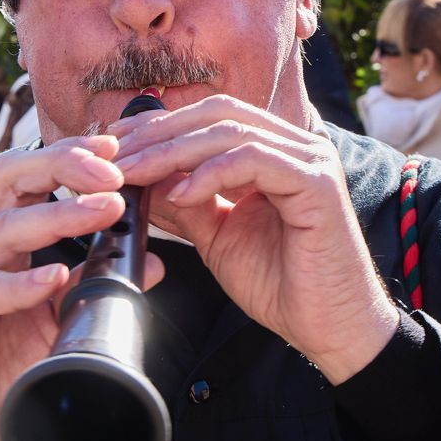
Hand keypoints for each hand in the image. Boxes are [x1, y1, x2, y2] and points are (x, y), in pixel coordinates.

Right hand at [0, 137, 164, 440]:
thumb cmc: (1, 379)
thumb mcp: (57, 324)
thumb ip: (92, 287)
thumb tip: (152, 263)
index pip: (28, 178)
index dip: (69, 157)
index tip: (115, 150)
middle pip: (7, 180)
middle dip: (63, 167)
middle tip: (113, 172)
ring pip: (0, 228)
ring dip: (57, 217)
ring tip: (106, 212)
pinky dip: (19, 282)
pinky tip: (53, 276)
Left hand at [111, 95, 398, 384]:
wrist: (326, 328)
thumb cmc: (280, 285)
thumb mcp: (216, 236)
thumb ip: (185, 203)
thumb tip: (139, 178)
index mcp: (273, 151)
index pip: (210, 117)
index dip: (160, 126)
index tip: (113, 146)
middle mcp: (295, 146)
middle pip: (217, 112)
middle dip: (159, 132)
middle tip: (114, 155)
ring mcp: (310, 160)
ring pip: (231, 131)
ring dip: (173, 151)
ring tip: (133, 174)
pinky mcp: (317, 183)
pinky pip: (255, 160)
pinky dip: (212, 172)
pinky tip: (181, 195)